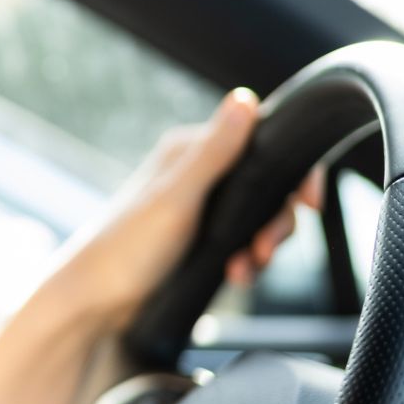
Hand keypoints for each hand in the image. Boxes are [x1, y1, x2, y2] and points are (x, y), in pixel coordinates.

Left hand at [41, 87, 323, 334]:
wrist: (93, 305)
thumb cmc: (125, 249)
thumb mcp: (177, 198)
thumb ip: (214, 152)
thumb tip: (243, 98)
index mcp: (191, 152)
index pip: (263, 142)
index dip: (294, 172)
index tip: (310, 204)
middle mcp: (196, 174)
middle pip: (268, 185)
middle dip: (276, 220)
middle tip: (265, 247)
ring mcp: (198, 209)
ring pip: (257, 218)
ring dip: (261, 245)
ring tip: (245, 268)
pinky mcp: (197, 241)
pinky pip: (240, 244)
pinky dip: (246, 261)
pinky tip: (235, 276)